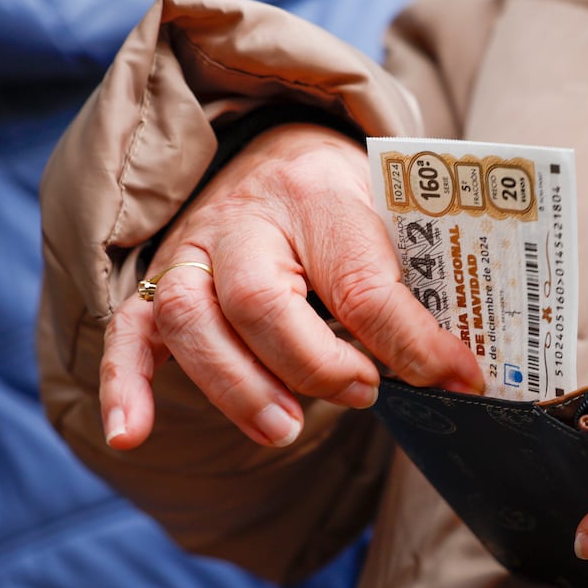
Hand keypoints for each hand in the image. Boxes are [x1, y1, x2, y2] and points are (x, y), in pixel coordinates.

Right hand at [100, 123, 483, 448]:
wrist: (284, 151)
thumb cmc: (351, 200)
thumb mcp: (396, 220)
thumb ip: (416, 287)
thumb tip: (460, 376)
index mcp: (321, 194)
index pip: (360, 280)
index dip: (410, 342)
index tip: (458, 379)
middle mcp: (247, 218)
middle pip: (260, 299)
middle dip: (314, 364)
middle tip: (365, 393)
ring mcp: (194, 249)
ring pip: (191, 318)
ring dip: (238, 386)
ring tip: (286, 430)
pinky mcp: (162, 281)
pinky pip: (129, 331)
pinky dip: (126, 386)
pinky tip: (132, 437)